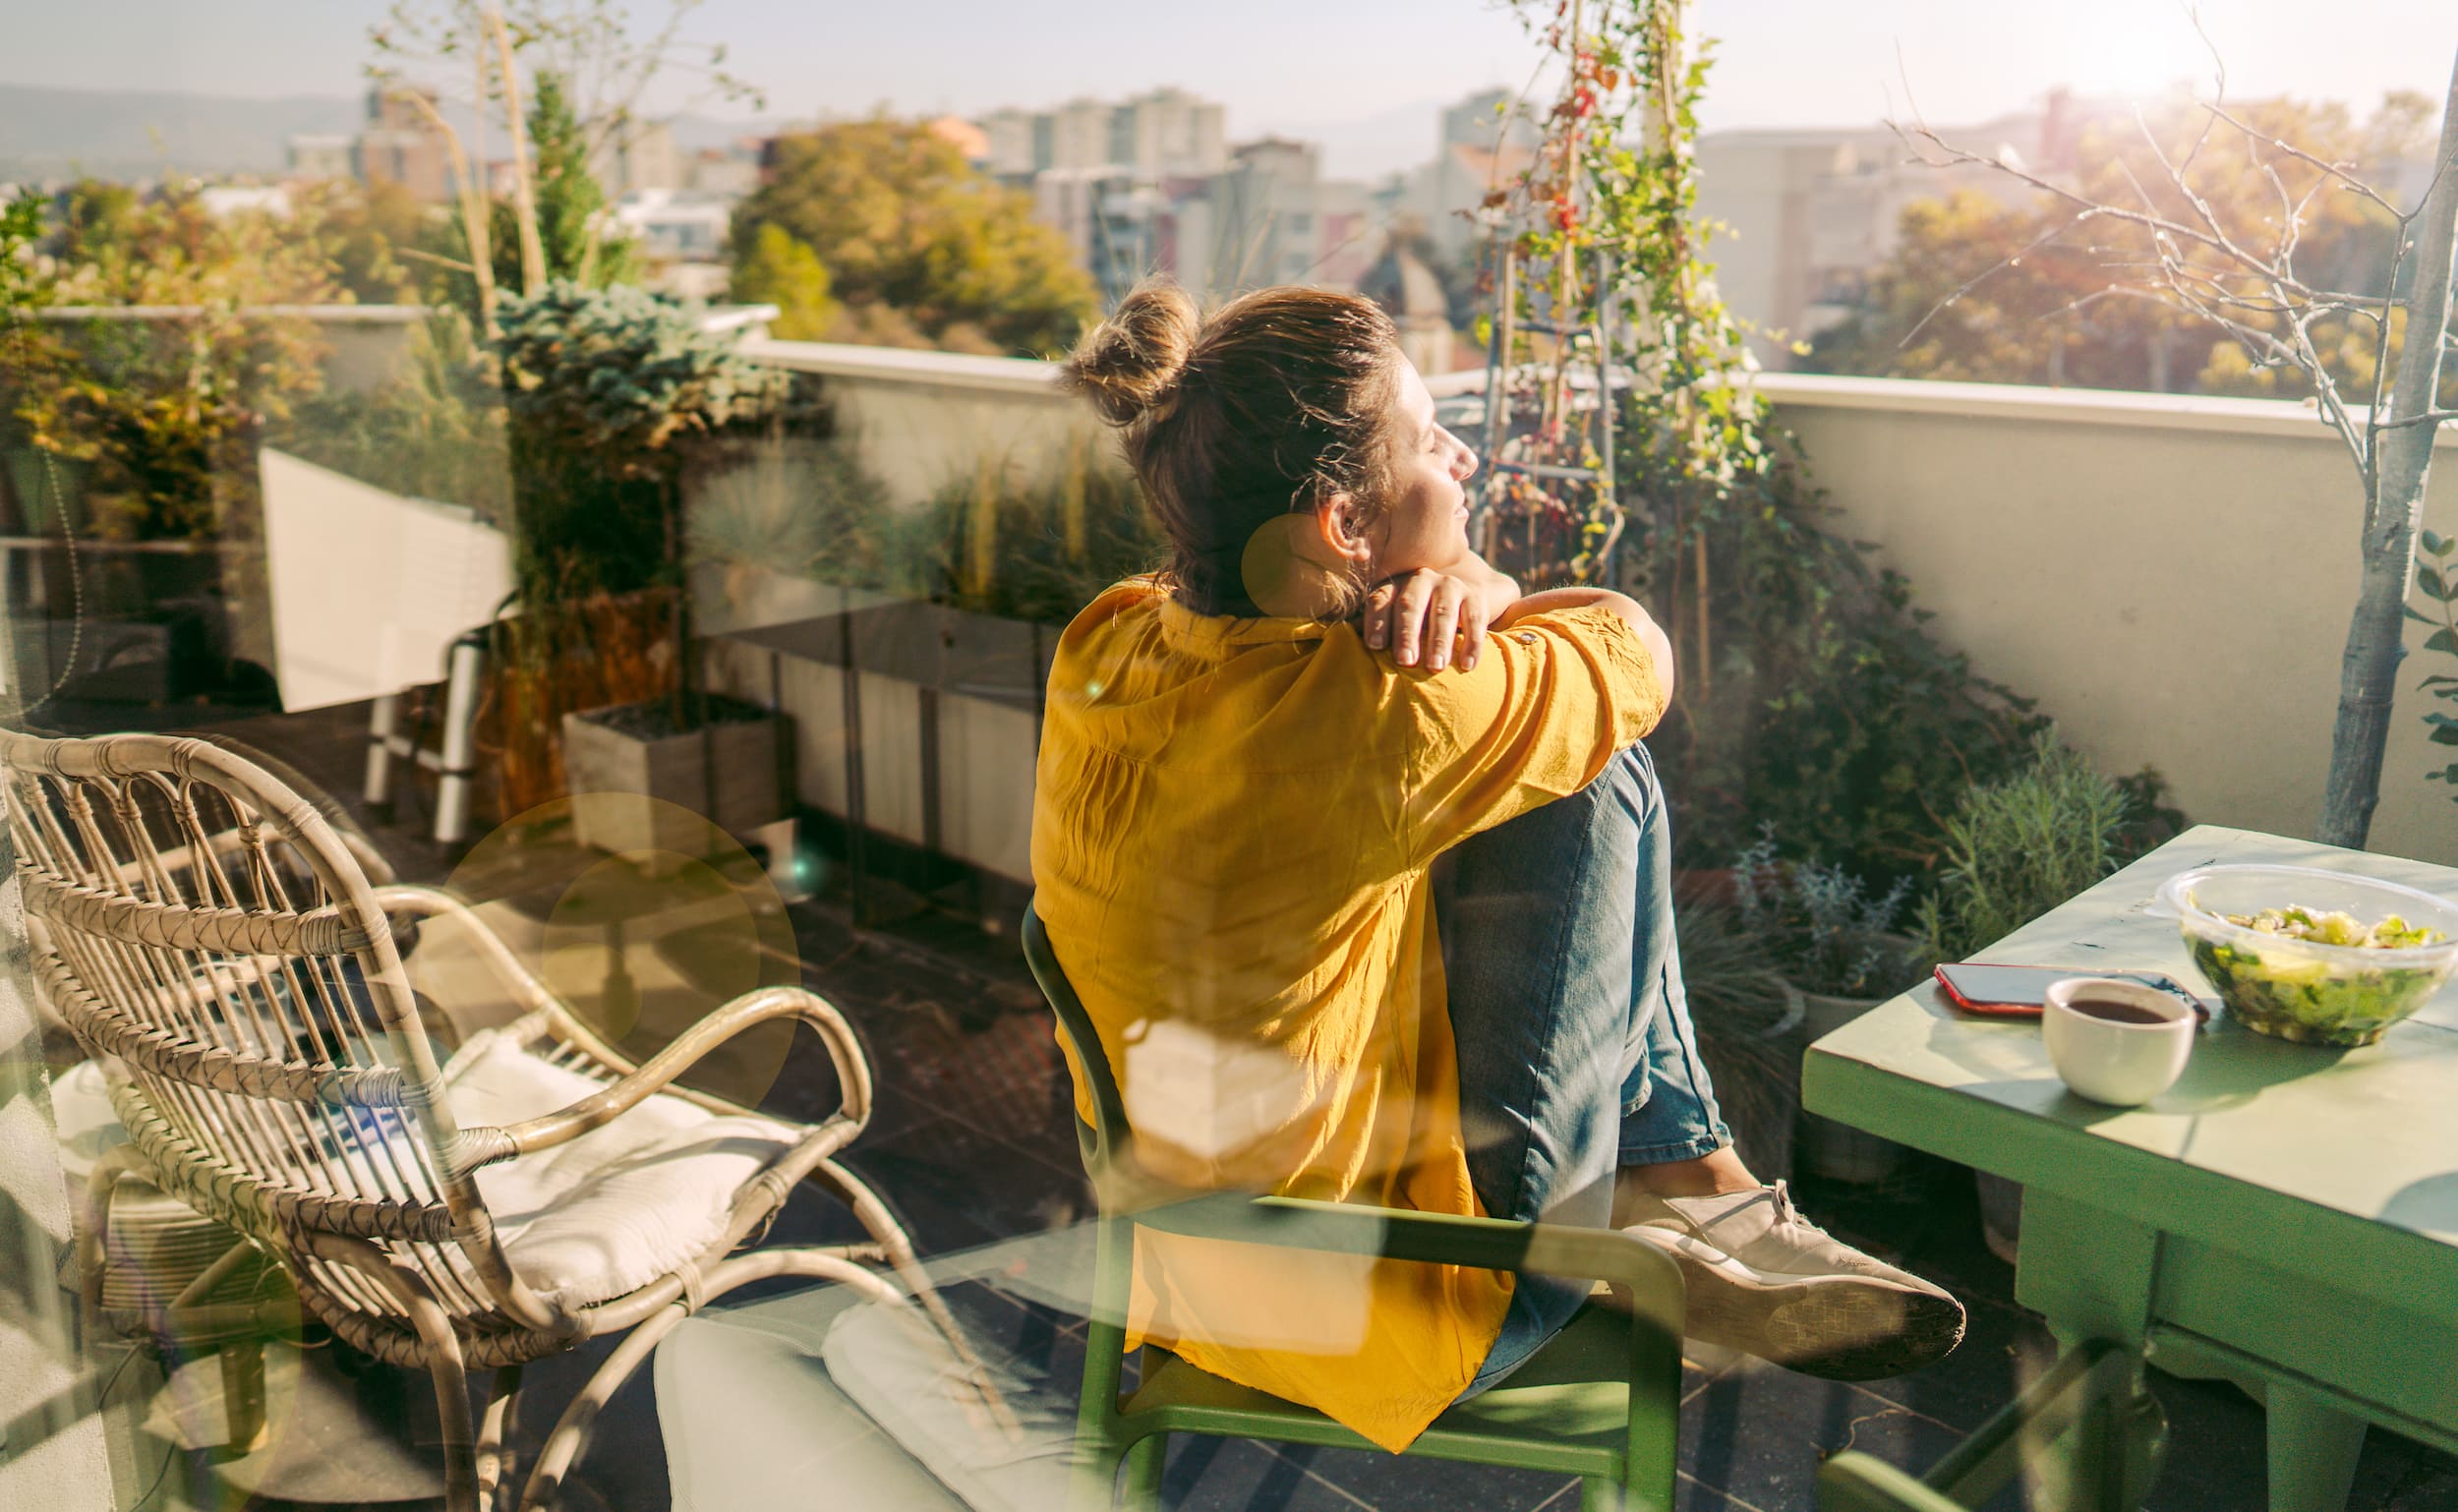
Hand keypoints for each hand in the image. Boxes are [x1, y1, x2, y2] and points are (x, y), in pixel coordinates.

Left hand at [1362, 568, 1502, 671]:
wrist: (1465, 595)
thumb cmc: (1419, 616)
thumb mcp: (1396, 616)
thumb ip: (1374, 628)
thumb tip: (1343, 646)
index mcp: (1395, 585)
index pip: (1380, 600)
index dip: (1376, 622)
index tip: (1375, 647)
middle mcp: (1421, 580)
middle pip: (1409, 605)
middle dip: (1406, 633)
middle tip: (1405, 661)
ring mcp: (1450, 586)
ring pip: (1443, 612)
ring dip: (1439, 641)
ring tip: (1435, 667)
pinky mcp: (1475, 596)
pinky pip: (1474, 620)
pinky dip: (1472, 643)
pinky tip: (1467, 665)